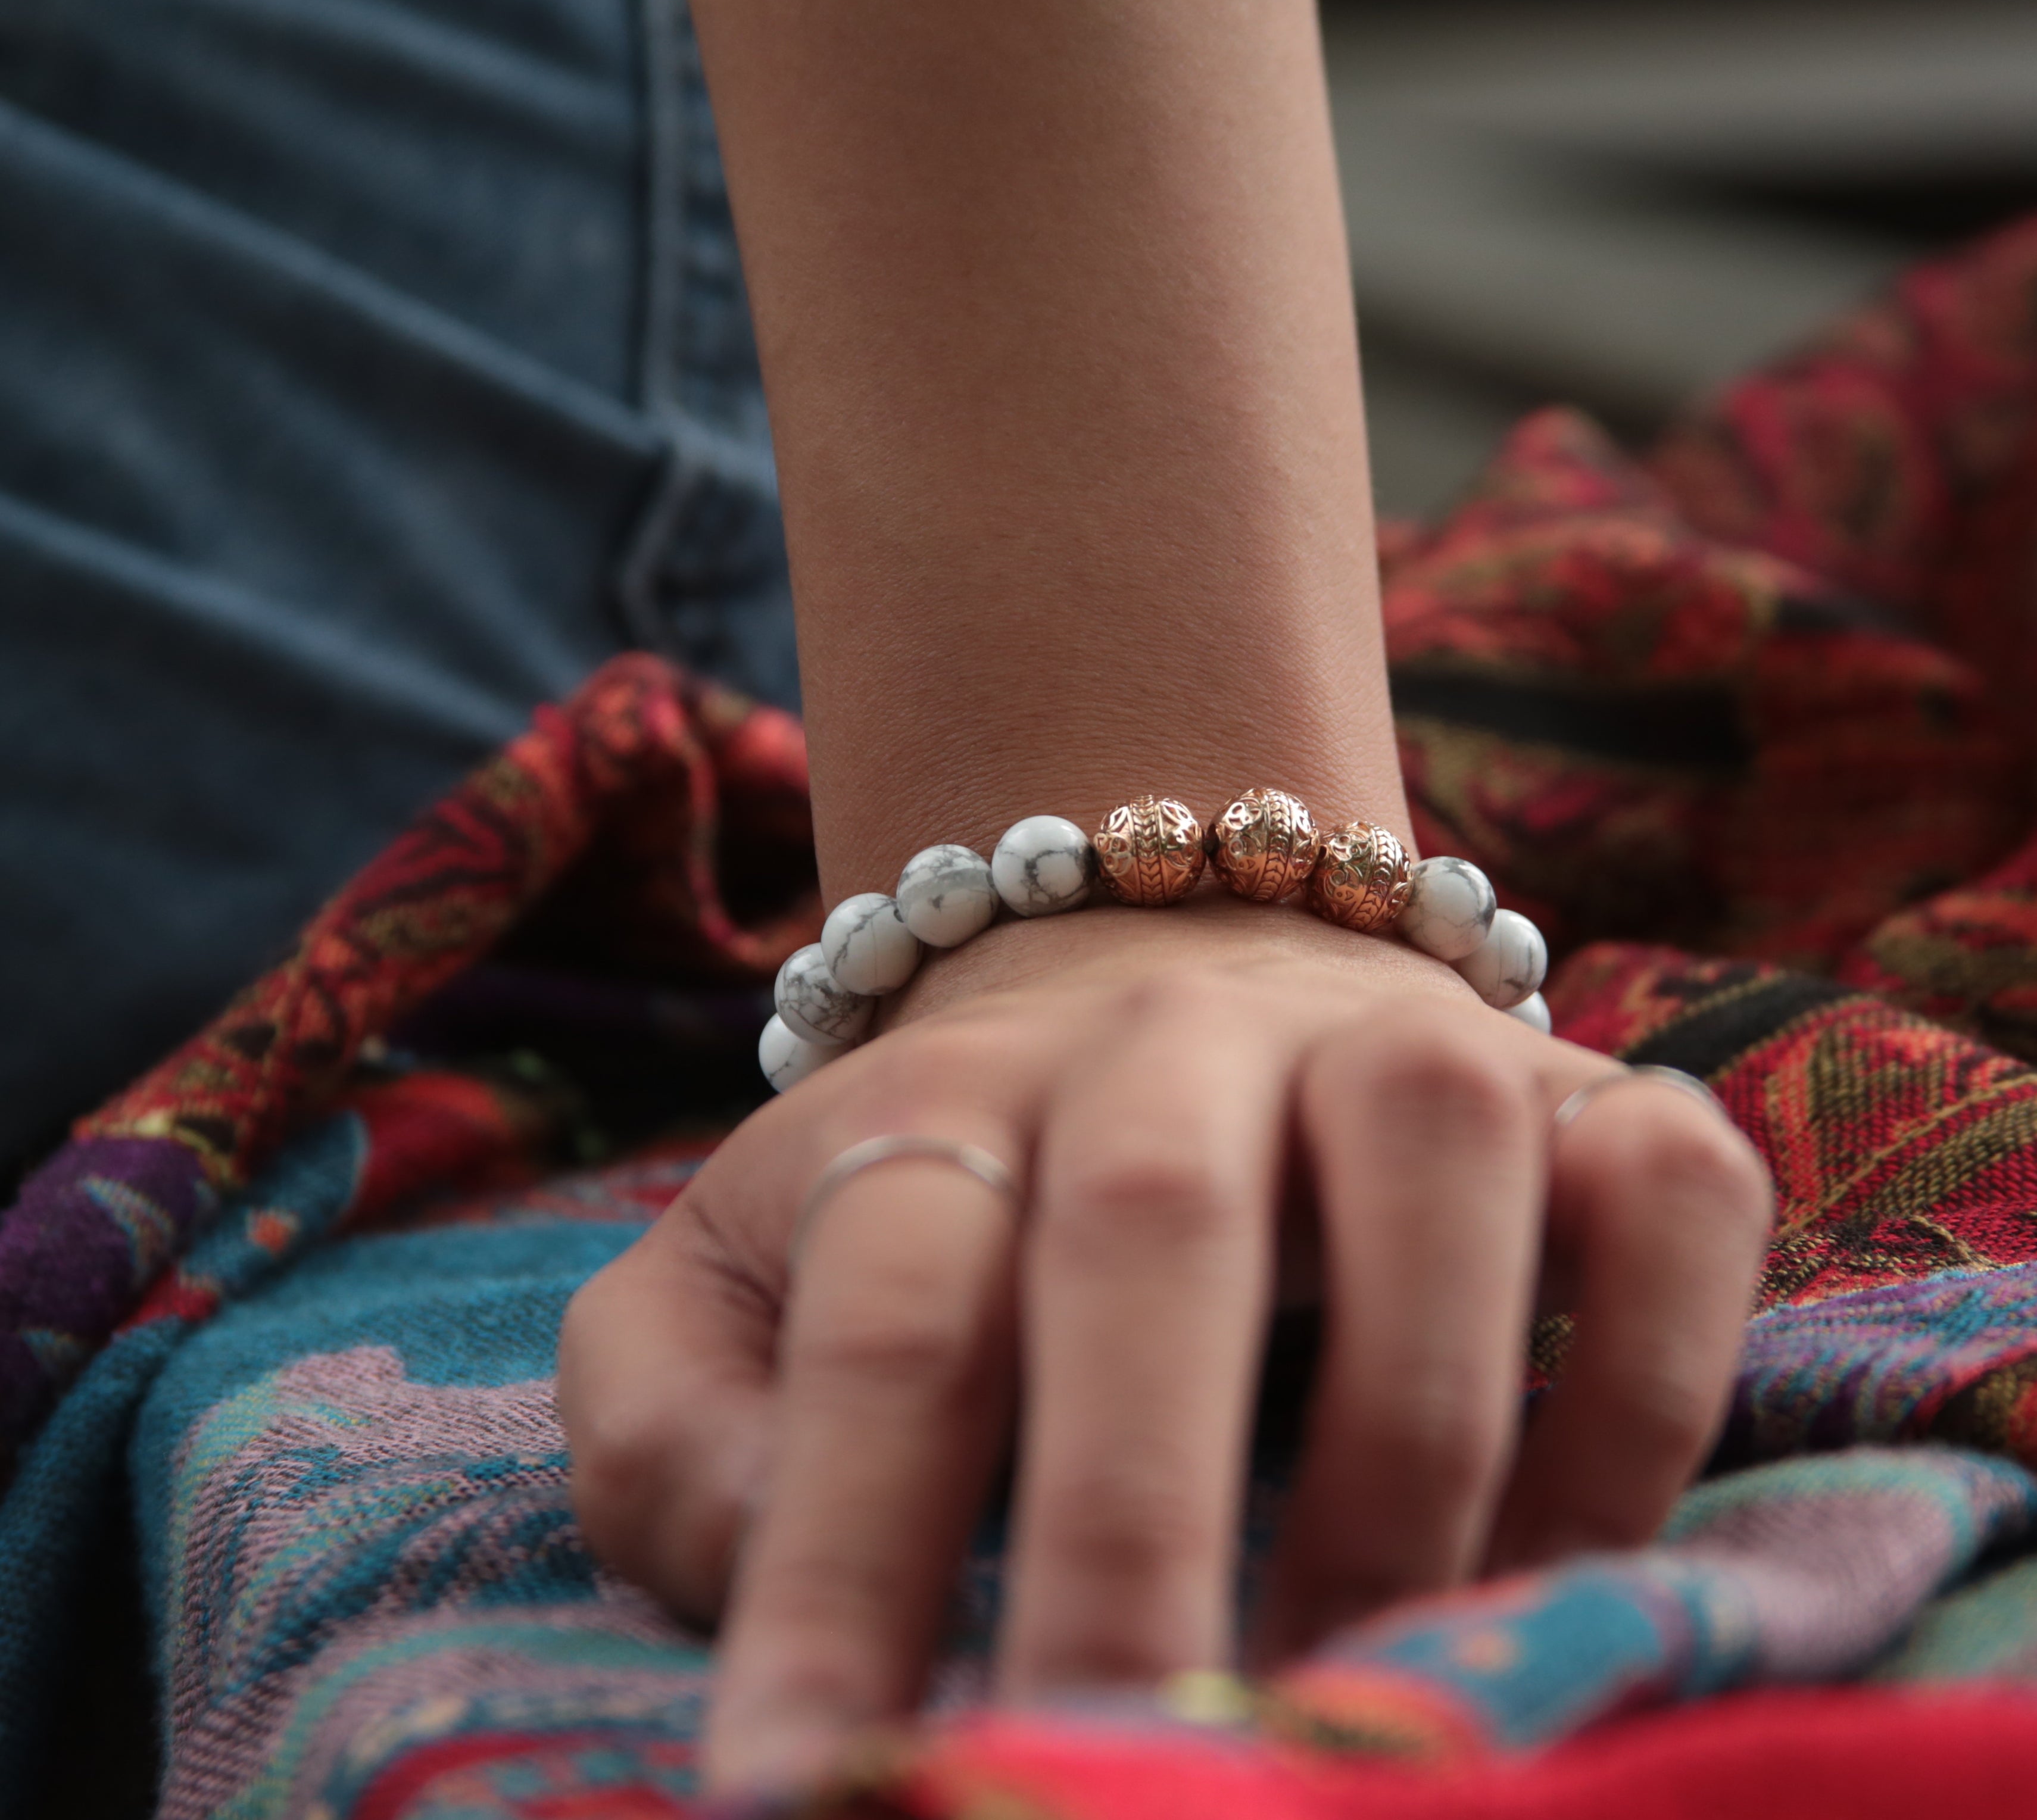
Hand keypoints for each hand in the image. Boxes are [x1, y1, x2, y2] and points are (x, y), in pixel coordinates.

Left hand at [556, 896, 1770, 1790]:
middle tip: (1114, 1764)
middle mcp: (1172, 1038)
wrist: (1161, 995)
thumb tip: (770, 1591)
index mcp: (953, 1100)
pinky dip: (1641, 1385)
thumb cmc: (950, 1200)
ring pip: (1432, 1149)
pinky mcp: (1588, 1091)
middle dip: (1132, 1518)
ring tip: (1354, 1679)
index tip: (799, 1793)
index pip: (889, 1314)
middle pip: (1149, 1217)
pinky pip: (1666, 1189)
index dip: (838, 1558)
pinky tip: (1559, 1561)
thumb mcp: (746, 1288)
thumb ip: (682, 1432)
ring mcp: (1396, 1042)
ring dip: (1406, 1446)